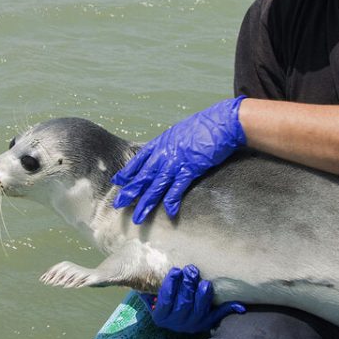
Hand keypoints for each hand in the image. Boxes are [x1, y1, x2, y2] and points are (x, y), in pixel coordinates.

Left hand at [112, 97, 246, 224]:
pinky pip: (178, 188)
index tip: (118, 181)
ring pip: (156, 185)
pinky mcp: (190, 168)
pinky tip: (169, 212)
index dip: (128, 172)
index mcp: (162, 143)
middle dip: (130, 191)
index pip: (139, 160)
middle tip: (119, 205)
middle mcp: (165, 153)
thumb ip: (172, 143)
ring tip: (138, 217)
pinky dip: (172, 200)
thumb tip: (169, 149)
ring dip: (146, 203)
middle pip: (143, 176)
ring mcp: (176, 162)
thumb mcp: (182, 131)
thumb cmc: (205, 125)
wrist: (221, 122)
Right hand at [141, 265, 245, 333]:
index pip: (166, 300)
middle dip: (188, 286)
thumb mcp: (148, 296)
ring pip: (199, 310)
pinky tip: (239, 305)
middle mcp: (177, 323)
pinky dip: (228, 310)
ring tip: (204, 283)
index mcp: (161, 316)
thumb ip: (146, 286)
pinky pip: (217, 316)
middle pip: (184, 304)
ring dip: (203, 296)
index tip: (176, 270)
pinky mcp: (206, 323)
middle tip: (192, 270)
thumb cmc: (158, 301)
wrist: (171, 319)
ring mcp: (193, 324)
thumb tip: (138, 267)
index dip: (171, 285)